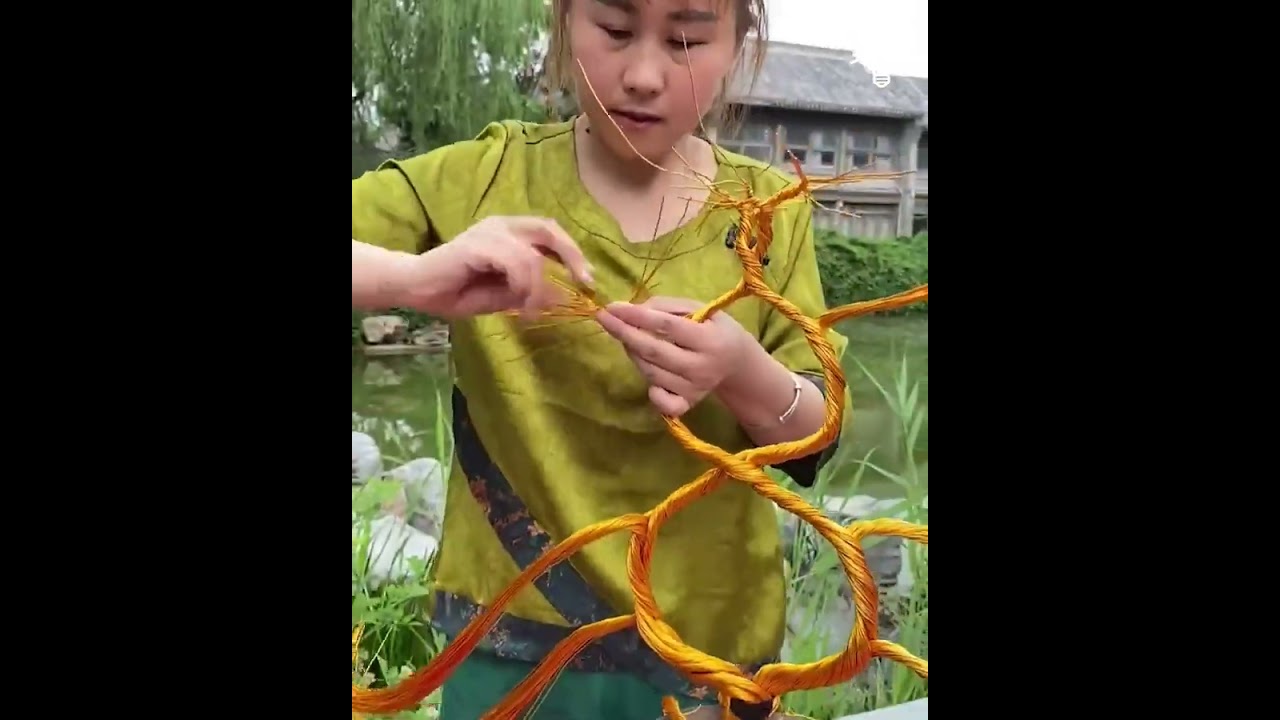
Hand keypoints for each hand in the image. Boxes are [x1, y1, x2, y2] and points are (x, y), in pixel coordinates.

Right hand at [398, 216, 593, 320]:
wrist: (415, 288)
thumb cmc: (454, 291)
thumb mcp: (501, 295)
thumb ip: (527, 290)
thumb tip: (560, 295)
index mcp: (508, 232)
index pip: (549, 232)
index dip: (572, 252)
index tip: (587, 279)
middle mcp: (501, 225)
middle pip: (549, 229)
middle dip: (572, 256)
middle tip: (584, 283)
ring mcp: (489, 232)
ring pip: (534, 256)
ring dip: (540, 287)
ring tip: (531, 310)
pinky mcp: (478, 245)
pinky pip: (516, 263)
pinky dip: (525, 286)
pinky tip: (521, 304)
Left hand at [596, 296, 752, 416]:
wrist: (738, 363)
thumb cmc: (714, 329)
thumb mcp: (700, 309)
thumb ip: (668, 306)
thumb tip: (634, 310)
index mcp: (709, 339)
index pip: (665, 326)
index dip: (636, 316)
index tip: (611, 306)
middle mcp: (701, 367)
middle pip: (653, 351)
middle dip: (624, 333)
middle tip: (604, 318)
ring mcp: (694, 389)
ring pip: (651, 372)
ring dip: (632, 352)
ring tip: (627, 336)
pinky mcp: (688, 404)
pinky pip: (661, 402)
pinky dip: (650, 390)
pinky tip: (648, 372)